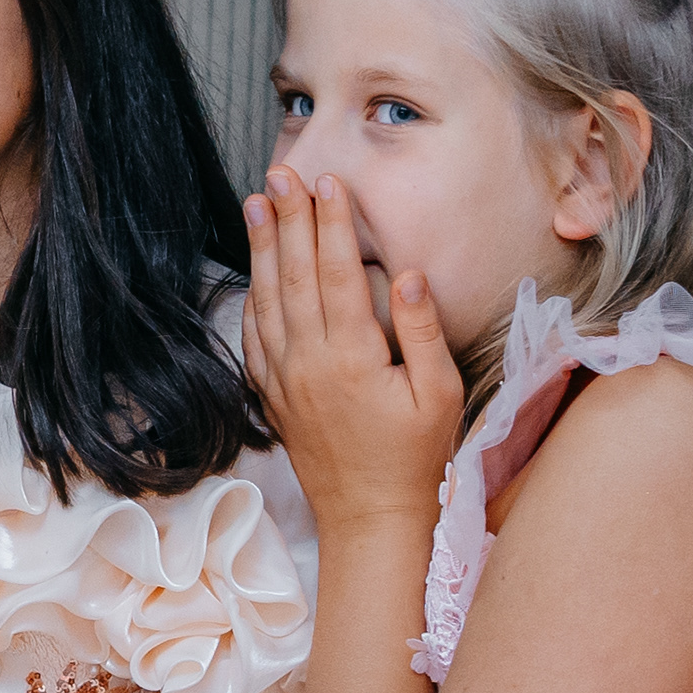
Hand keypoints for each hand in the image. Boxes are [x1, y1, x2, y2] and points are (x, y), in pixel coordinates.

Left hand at [243, 167, 464, 531]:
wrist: (369, 520)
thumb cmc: (416, 460)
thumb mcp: (440, 396)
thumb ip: (422, 332)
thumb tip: (409, 275)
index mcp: (352, 357)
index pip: (336, 274)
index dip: (330, 224)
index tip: (327, 183)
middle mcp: (309, 363)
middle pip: (293, 275)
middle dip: (287, 219)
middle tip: (280, 173)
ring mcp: (285, 379)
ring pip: (267, 299)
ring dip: (262, 248)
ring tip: (256, 203)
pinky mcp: (274, 395)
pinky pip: (254, 337)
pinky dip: (252, 297)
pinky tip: (253, 271)